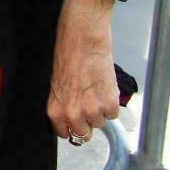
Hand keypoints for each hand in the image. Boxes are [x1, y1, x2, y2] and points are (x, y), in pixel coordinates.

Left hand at [47, 0, 120, 141]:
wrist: (82, 36)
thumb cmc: (65, 53)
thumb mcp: (55, 82)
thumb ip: (61, 102)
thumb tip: (70, 116)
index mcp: (55, 109)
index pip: (64, 134)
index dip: (71, 126)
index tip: (75, 120)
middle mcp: (73, 113)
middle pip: (84, 133)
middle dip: (86, 121)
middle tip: (87, 103)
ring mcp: (92, 109)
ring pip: (100, 123)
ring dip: (100, 110)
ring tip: (94, 90)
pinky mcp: (109, 102)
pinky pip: (113, 114)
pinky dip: (111, 103)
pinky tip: (103, 87)